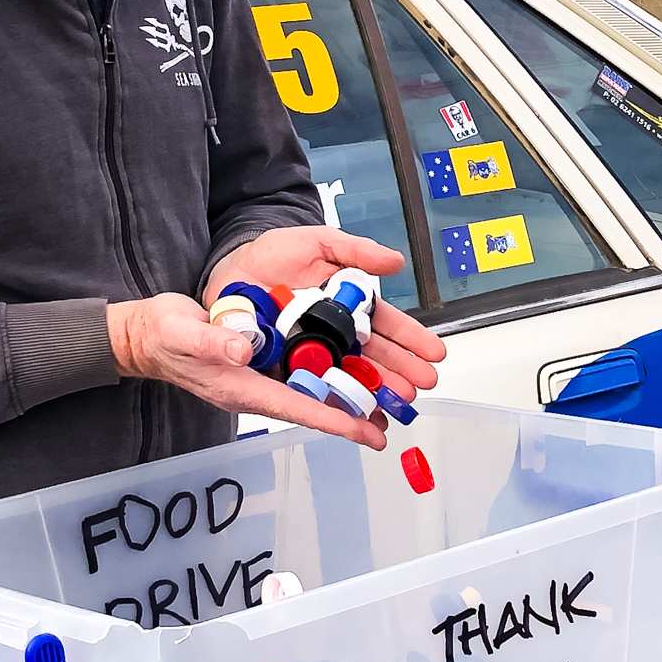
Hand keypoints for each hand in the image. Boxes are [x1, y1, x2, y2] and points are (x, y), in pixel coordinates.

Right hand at [108, 293, 395, 449]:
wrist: (150, 334)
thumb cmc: (163, 336)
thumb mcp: (183, 334)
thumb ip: (211, 343)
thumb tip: (242, 351)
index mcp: (243, 388)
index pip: (297, 409)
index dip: (333, 421)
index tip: (366, 433)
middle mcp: (258, 386)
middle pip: (312, 405)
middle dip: (349, 415)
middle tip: (389, 426)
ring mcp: (262, 375)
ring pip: (312, 390)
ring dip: (345, 396)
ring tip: (384, 405)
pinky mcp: (264, 358)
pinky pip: (301, 371)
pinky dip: (328, 372)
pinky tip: (353, 367)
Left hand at [203, 226, 446, 398]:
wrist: (228, 271)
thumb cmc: (271, 255)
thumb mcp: (317, 243)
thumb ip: (355, 250)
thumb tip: (395, 262)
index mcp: (346, 302)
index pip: (385, 323)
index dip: (409, 338)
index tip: (433, 352)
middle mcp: (333, 331)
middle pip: (374, 355)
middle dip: (401, 370)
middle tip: (423, 384)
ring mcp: (312, 351)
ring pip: (352, 375)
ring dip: (379, 391)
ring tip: (401, 402)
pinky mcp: (288, 367)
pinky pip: (318, 390)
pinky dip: (341, 405)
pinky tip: (364, 418)